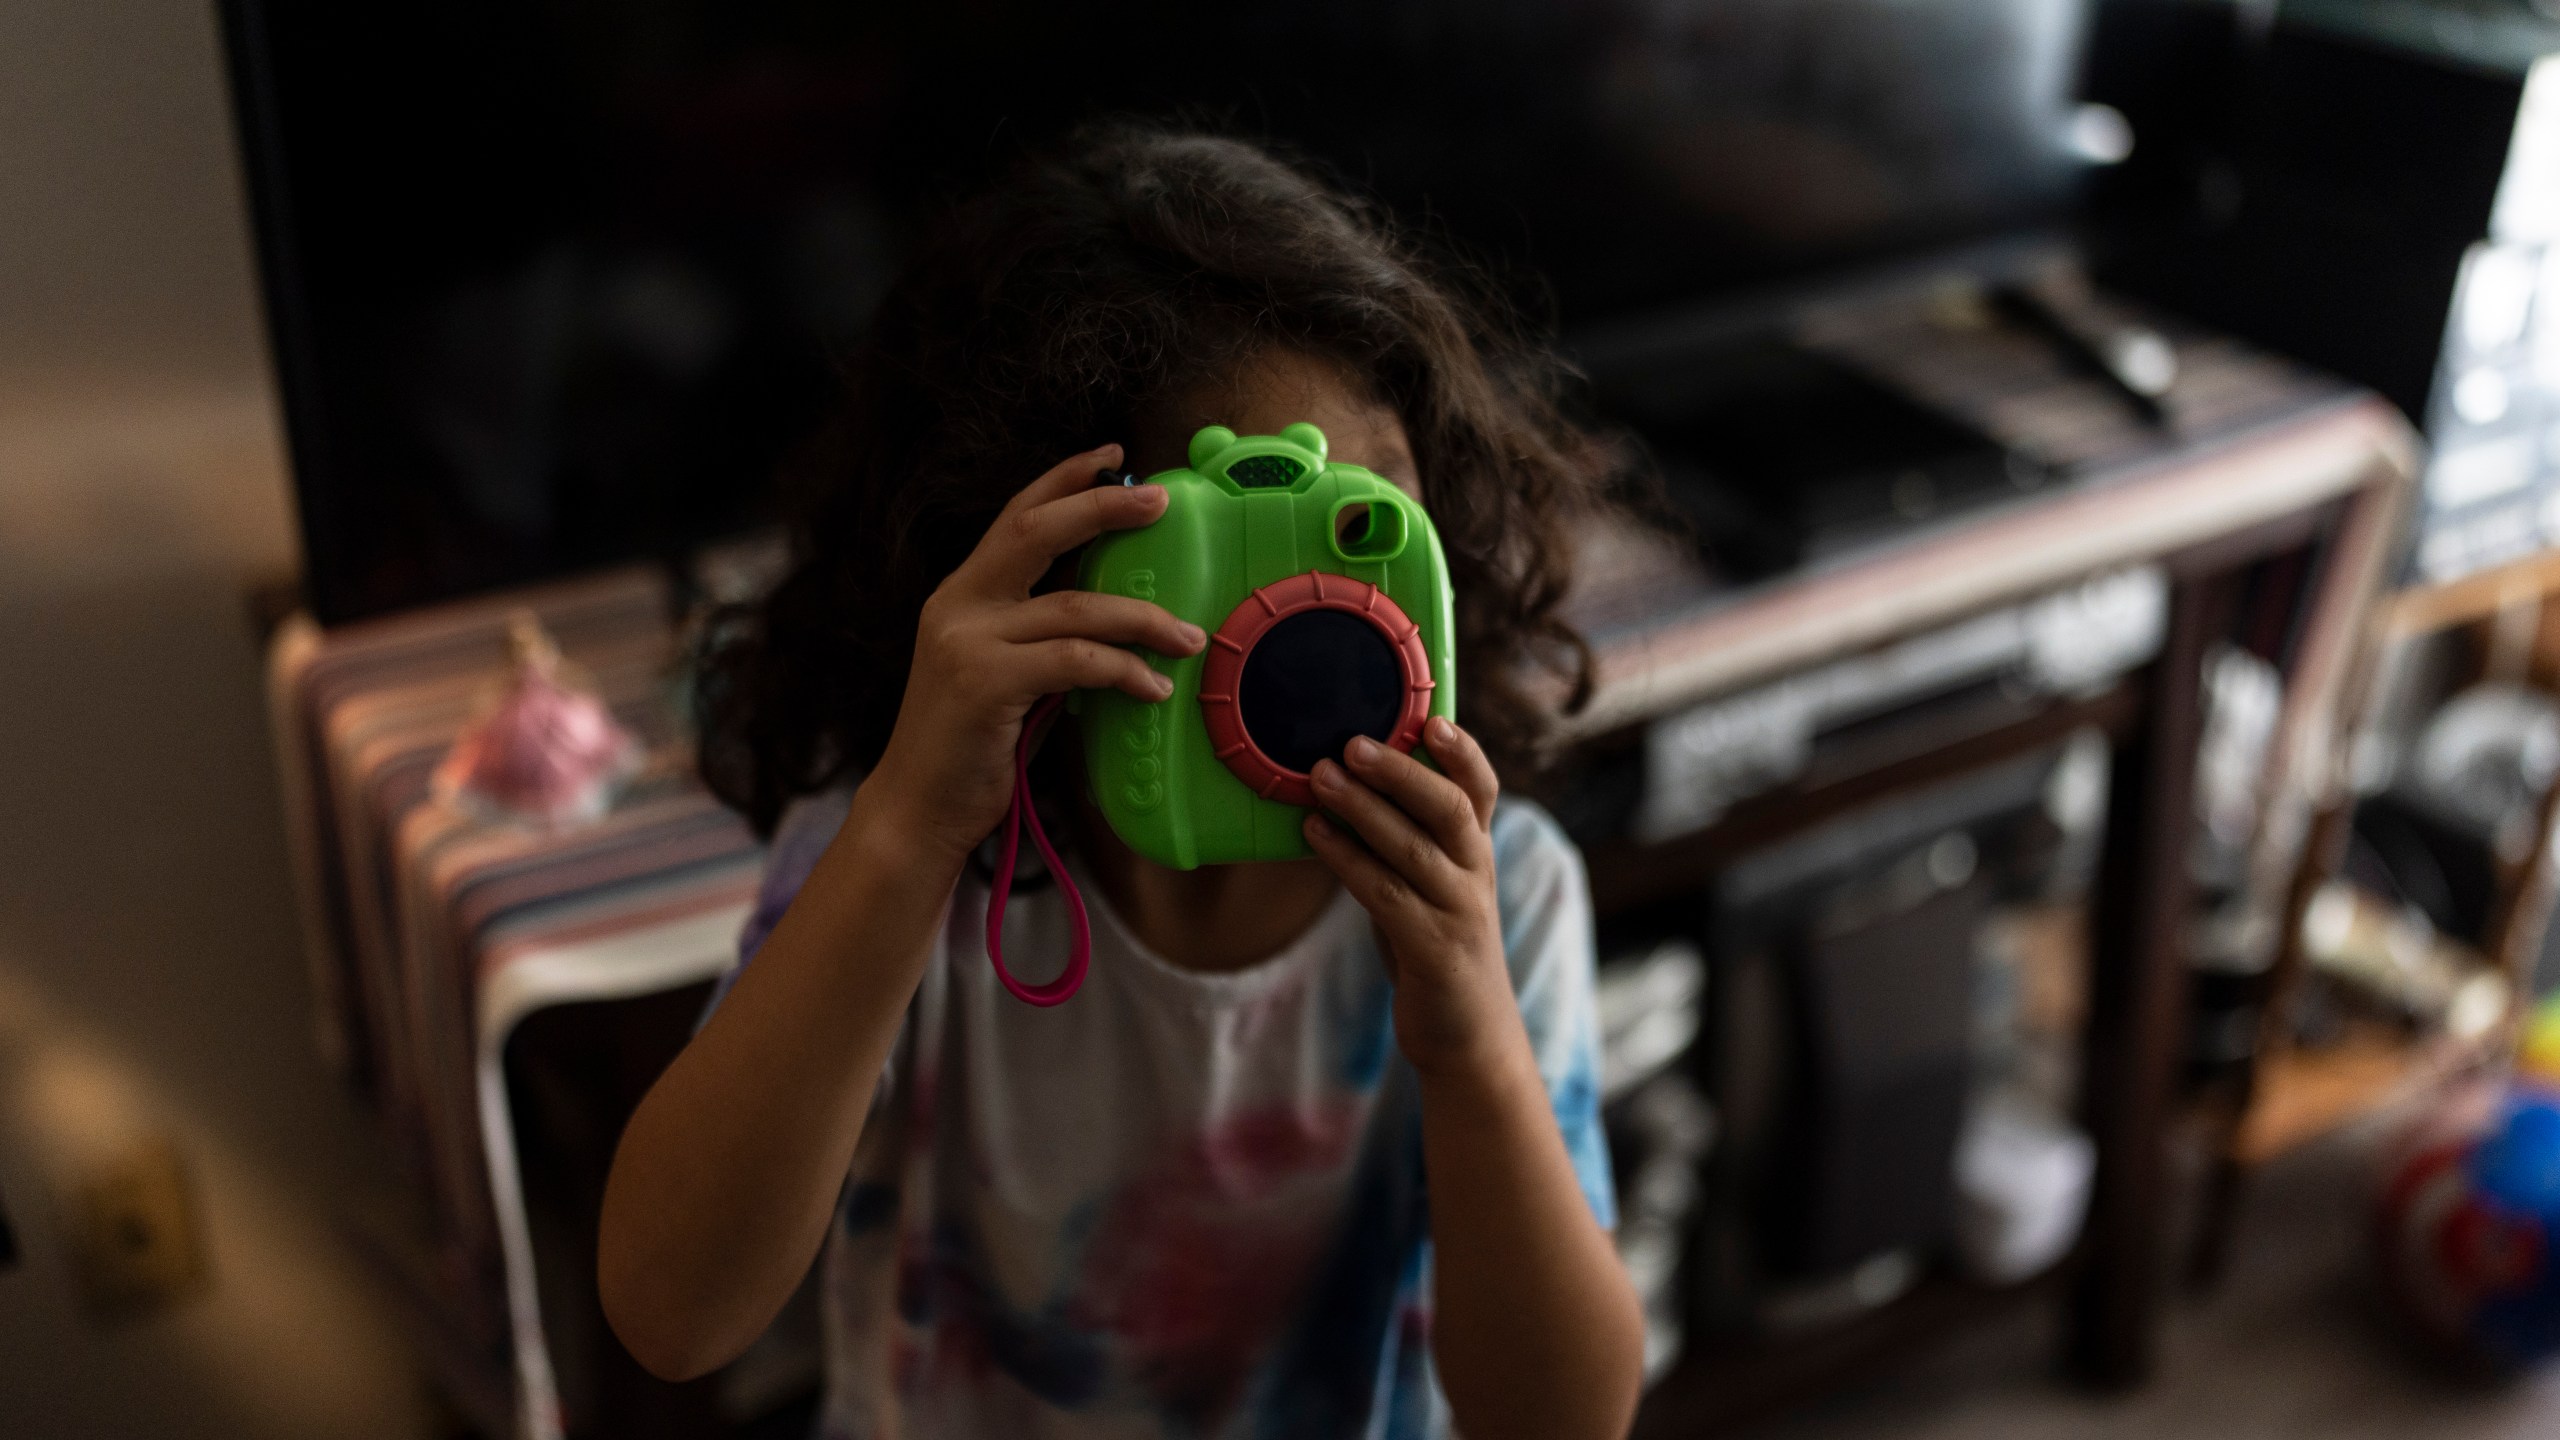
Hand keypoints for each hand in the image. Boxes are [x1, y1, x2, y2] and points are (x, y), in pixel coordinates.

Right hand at [867, 445, 1205, 862]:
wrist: (917, 809)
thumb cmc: (971, 746)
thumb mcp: (1002, 673)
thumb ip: (1040, 636)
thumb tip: (1114, 612)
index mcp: (962, 595)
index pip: (1015, 516)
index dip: (1063, 480)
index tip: (1111, 455)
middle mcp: (958, 605)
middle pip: (1037, 531)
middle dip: (1103, 508)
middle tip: (1161, 499)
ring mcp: (966, 641)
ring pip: (1074, 606)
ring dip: (1142, 619)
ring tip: (1188, 637)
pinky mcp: (984, 683)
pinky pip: (1074, 661)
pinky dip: (1123, 670)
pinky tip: (1152, 687)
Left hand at [1303, 719, 1521, 1080]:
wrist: (1467, 1037)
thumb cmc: (1435, 949)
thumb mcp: (1430, 888)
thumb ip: (1406, 842)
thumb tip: (1346, 785)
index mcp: (1476, 854)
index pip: (1480, 790)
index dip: (1462, 752)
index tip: (1432, 718)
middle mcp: (1476, 875)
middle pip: (1448, 808)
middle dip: (1400, 771)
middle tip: (1351, 742)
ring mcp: (1459, 913)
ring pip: (1413, 847)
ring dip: (1362, 809)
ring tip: (1318, 777)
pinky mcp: (1433, 951)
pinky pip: (1385, 894)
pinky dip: (1347, 859)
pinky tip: (1314, 834)